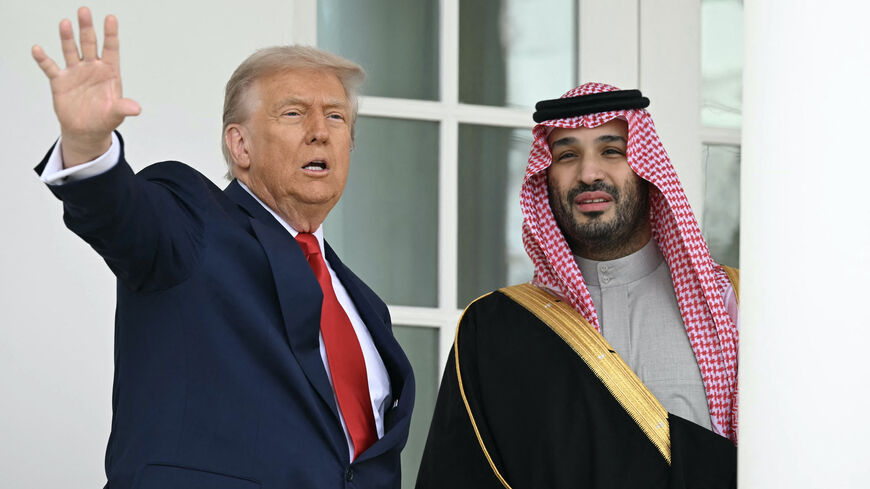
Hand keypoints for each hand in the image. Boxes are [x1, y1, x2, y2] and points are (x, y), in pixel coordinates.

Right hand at [31, 7, 140, 166]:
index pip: (111, 49)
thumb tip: (136, 109)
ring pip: (71, 50)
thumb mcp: (116, 114)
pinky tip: (38, 49)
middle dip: (87, 28)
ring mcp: (75, 72)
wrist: (86, 130)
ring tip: (65, 23)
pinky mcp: (60, 81)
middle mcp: (92, 68)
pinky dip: (43, 59)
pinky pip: (50, 67)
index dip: (111, 34)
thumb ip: (124, 108)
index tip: (111, 18)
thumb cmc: (104, 119)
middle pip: (89, 44)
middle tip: (85, 10)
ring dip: (67, 38)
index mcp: (109, 72)